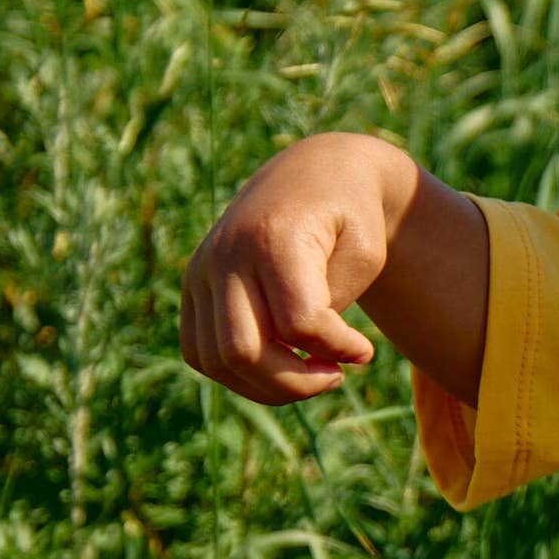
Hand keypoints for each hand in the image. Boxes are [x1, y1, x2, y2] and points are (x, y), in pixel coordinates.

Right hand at [180, 133, 412, 399]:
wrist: (315, 173)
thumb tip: (302, 359)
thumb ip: (333, 308)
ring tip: (310, 372)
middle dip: (295, 382)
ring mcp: (202, 269)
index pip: (298, 323)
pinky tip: (279, 365)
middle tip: (335, 374)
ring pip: (216, 360)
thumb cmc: (350, 218)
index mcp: (275, 236)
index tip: (364, 351)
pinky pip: (200, 353)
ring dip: (267, 385)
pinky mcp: (193, 286)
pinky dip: (239, 375)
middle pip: (243, 351)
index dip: (336, 348)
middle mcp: (227, 253)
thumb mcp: (366, 254)